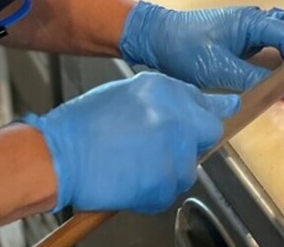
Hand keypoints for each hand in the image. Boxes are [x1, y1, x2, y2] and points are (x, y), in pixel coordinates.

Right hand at [19, 73, 237, 213]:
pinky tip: (130, 179)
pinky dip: (154, 191)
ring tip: (136, 164)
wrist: (60, 156)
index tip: (223, 112)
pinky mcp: (165, 185)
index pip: (206, 101)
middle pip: (209, 133)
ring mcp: (173, 153)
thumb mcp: (128, 94)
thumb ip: (167, 98)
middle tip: (162, 147)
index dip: (206, 112)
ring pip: (188, 167)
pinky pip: (170, 191)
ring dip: (170, 169)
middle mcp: (176, 118)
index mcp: (166, 90)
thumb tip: (196, 105)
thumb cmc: (85, 125)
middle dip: (192, 141)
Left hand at [118, 2, 283, 90]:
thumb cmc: (182, 48)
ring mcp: (249, 27)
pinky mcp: (242, 38)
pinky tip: (282, 73)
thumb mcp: (217, 69)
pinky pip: (272, 41)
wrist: (156, 38)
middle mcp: (254, 20)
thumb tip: (281, 90)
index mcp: (251, 21)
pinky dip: (283, 53)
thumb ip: (251, 78)